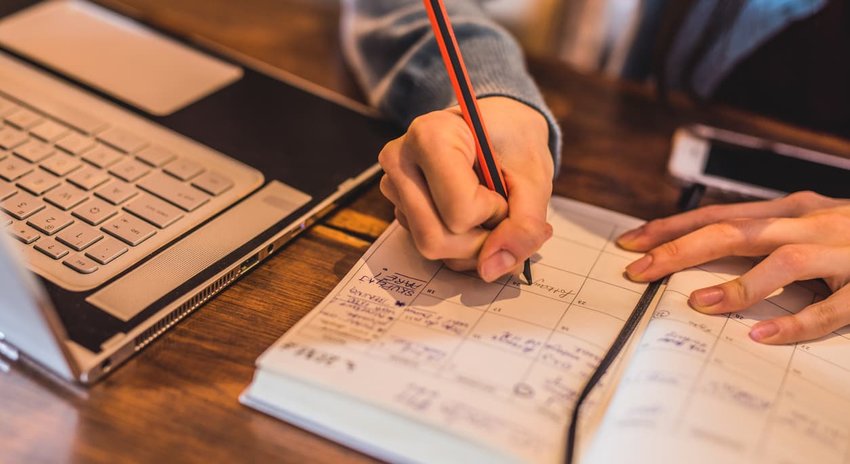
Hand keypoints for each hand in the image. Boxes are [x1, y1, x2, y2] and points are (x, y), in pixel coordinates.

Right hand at [378, 97, 553, 281]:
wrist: (500, 126)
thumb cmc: (515, 143)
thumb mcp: (534, 179)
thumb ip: (523, 226)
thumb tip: (492, 269)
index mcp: (430, 136)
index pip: (459, 211)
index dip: (494, 213)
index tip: (503, 188)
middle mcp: (400, 160)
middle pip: (434, 239)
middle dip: (481, 241)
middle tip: (502, 212)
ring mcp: (393, 186)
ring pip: (429, 248)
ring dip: (472, 246)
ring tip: (489, 213)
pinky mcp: (398, 206)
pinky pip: (428, 246)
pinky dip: (460, 245)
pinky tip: (473, 219)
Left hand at [617, 191, 849, 344]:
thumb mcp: (804, 221)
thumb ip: (761, 233)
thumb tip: (700, 248)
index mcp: (788, 208)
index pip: (717, 214)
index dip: (670, 227)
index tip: (629, 241)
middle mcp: (809, 222)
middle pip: (734, 231)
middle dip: (681, 249)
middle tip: (639, 270)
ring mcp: (841, 251)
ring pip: (783, 261)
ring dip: (738, 283)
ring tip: (697, 302)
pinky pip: (833, 307)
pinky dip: (797, 322)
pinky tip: (764, 336)